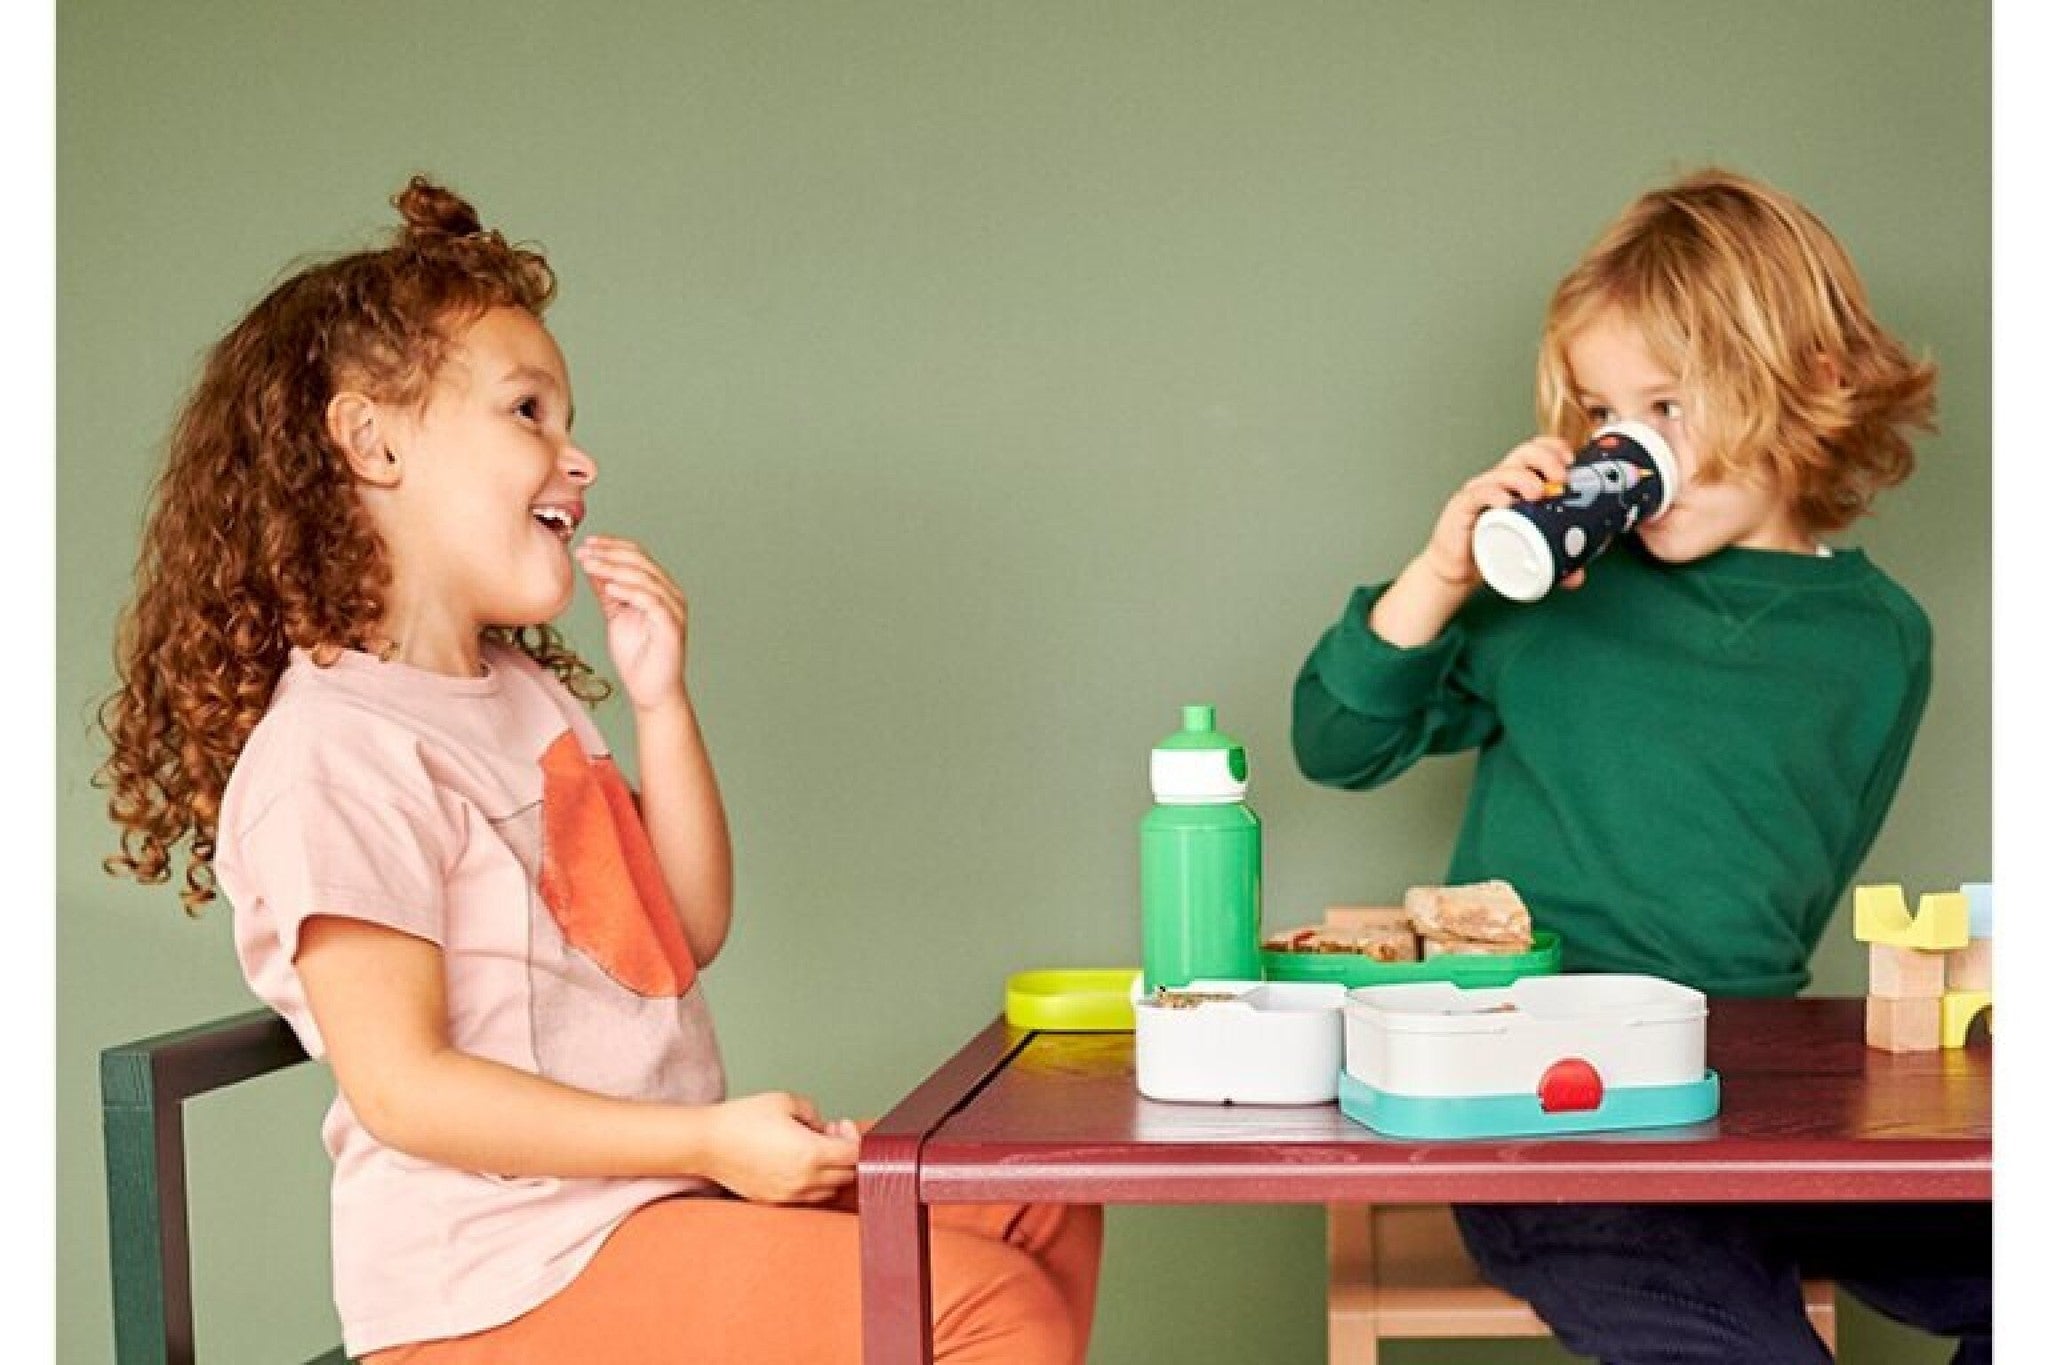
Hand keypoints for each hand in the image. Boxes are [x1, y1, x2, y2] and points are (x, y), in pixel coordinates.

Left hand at [574, 535, 691, 712]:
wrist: (650, 691)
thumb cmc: (636, 656)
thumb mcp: (615, 615)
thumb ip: (607, 590)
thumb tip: (591, 563)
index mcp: (659, 588)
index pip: (638, 555)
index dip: (612, 546)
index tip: (586, 543)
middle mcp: (671, 594)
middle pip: (641, 561)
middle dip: (609, 553)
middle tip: (583, 551)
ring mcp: (674, 609)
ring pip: (645, 578)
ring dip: (614, 568)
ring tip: (589, 564)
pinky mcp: (672, 626)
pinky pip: (652, 601)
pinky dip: (630, 591)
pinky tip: (609, 587)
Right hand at [701, 1092, 860, 1203]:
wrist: (707, 1143)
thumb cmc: (742, 1120)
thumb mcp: (786, 1101)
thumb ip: (814, 1112)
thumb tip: (823, 1127)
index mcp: (811, 1154)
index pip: (856, 1155)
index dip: (856, 1138)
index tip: (841, 1125)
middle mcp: (804, 1180)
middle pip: (848, 1175)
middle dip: (846, 1153)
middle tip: (830, 1134)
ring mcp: (790, 1195)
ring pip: (831, 1190)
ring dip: (832, 1170)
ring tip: (813, 1149)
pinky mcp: (776, 1201)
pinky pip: (809, 1197)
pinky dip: (814, 1182)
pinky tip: (798, 1162)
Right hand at [1419, 437, 1587, 591]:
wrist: (1456, 571)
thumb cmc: (1490, 551)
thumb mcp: (1528, 553)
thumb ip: (1555, 562)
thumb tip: (1578, 577)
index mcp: (1517, 483)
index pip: (1536, 451)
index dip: (1554, 448)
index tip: (1572, 461)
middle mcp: (1499, 481)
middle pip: (1523, 454)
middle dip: (1546, 459)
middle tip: (1561, 477)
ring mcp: (1480, 492)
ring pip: (1503, 473)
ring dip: (1524, 478)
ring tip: (1538, 493)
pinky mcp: (1462, 508)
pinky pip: (1478, 494)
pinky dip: (1493, 495)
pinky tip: (1506, 503)